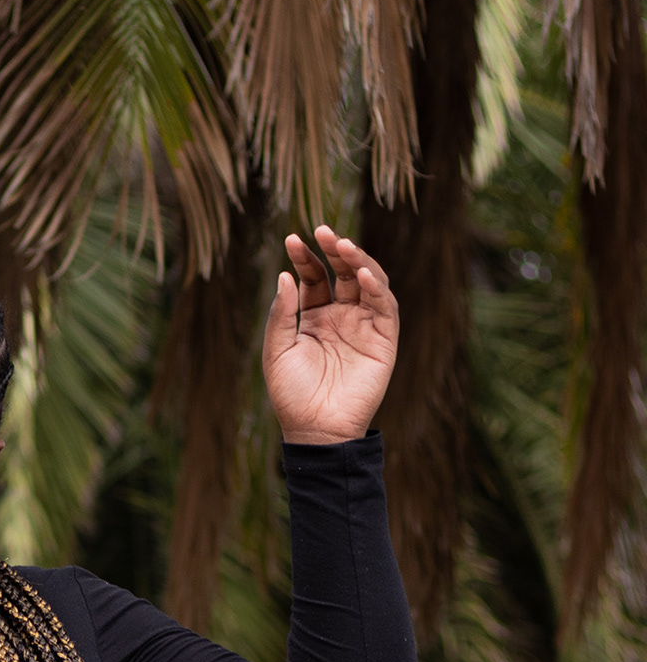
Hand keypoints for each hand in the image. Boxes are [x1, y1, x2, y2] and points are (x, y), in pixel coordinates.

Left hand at [263, 224, 397, 445]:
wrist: (316, 430)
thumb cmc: (292, 395)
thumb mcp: (277, 350)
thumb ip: (282, 314)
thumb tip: (284, 276)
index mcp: (314, 318)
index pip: (313, 277)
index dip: (305, 258)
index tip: (292, 239)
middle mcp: (341, 317)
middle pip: (342, 272)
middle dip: (334, 250)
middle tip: (322, 231)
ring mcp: (364, 325)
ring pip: (367, 282)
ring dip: (358, 261)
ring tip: (343, 246)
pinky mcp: (384, 338)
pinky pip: (384, 306)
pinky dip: (376, 287)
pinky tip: (361, 274)